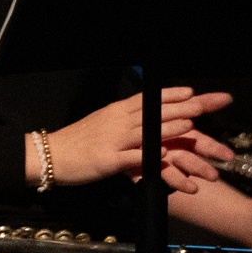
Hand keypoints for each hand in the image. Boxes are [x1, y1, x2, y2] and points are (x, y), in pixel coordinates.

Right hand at [40, 87, 231, 189]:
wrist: (51, 155)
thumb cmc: (77, 141)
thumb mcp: (101, 123)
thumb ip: (123, 119)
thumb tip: (143, 115)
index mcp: (115, 112)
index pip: (146, 100)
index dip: (169, 95)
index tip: (190, 92)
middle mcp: (115, 122)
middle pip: (151, 113)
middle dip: (178, 108)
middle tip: (201, 105)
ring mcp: (112, 140)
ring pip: (145, 132)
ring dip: (167, 128)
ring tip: (189, 125)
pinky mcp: (107, 160)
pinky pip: (131, 156)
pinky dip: (147, 154)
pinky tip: (162, 153)